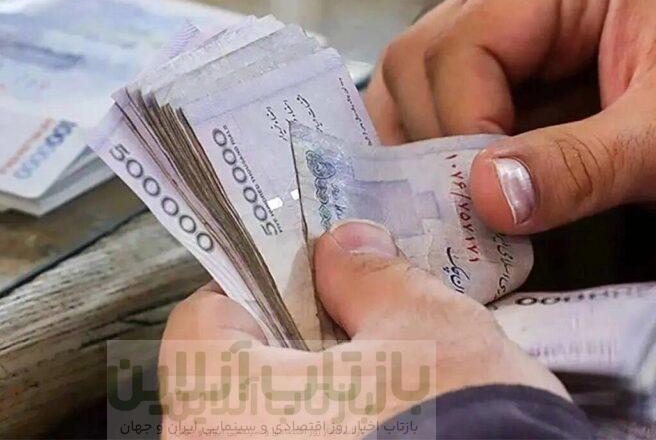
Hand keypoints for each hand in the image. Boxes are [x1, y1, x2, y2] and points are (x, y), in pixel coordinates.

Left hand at [159, 222, 566, 435]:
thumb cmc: (460, 429)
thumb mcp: (425, 330)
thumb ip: (369, 277)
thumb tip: (343, 246)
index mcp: (219, 404)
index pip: (205, 317)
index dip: (261, 288)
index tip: (306, 281)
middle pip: (232, 374)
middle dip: (294, 342)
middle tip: (354, 326)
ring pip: (263, 421)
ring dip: (314, 394)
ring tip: (378, 382)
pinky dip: (327, 432)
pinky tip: (384, 427)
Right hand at [365, 0, 655, 234]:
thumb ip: (582, 165)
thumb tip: (486, 198)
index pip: (464, 43)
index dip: (463, 121)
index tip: (485, 191)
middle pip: (418, 60)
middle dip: (436, 139)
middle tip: (475, 199)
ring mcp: (495, 36)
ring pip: (406, 85)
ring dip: (422, 150)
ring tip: (467, 196)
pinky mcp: (488, 77)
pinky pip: (423, 108)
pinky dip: (429, 153)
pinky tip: (461, 184)